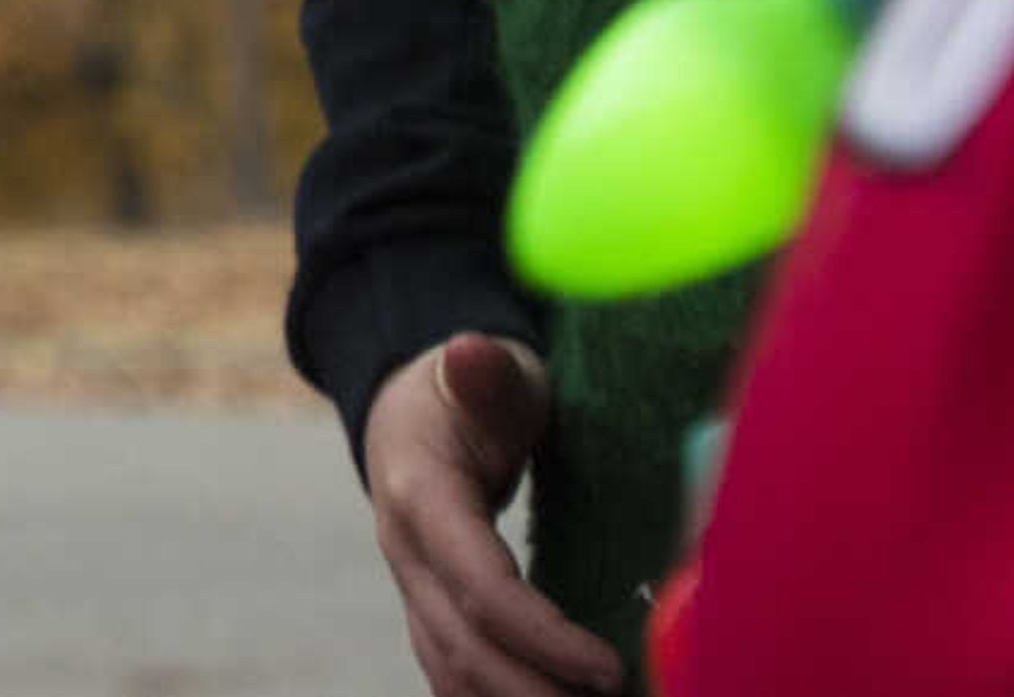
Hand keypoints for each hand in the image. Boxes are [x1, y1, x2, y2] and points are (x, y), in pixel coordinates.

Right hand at [363, 335, 624, 696]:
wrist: (406, 411)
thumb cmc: (467, 391)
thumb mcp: (485, 372)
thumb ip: (485, 371)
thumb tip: (470, 350)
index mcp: (419, 495)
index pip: (478, 584)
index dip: (541, 635)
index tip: (608, 667)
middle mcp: (404, 553)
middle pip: (463, 648)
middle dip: (535, 692)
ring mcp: (411, 588)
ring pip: (452, 671)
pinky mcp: (429, 611)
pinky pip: (453, 673)